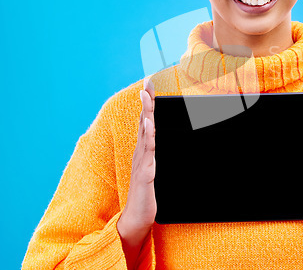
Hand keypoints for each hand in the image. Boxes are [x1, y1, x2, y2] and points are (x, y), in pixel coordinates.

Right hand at [117, 77, 156, 267]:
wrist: (137, 218)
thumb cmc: (147, 194)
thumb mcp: (155, 170)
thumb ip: (157, 155)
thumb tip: (166, 141)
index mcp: (145, 151)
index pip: (147, 122)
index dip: (148, 103)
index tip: (149, 85)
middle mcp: (141, 153)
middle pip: (144, 122)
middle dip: (146, 101)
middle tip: (147, 83)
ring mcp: (142, 162)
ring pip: (144, 133)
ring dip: (146, 113)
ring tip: (146, 96)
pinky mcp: (145, 173)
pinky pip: (147, 152)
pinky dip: (147, 136)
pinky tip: (149, 124)